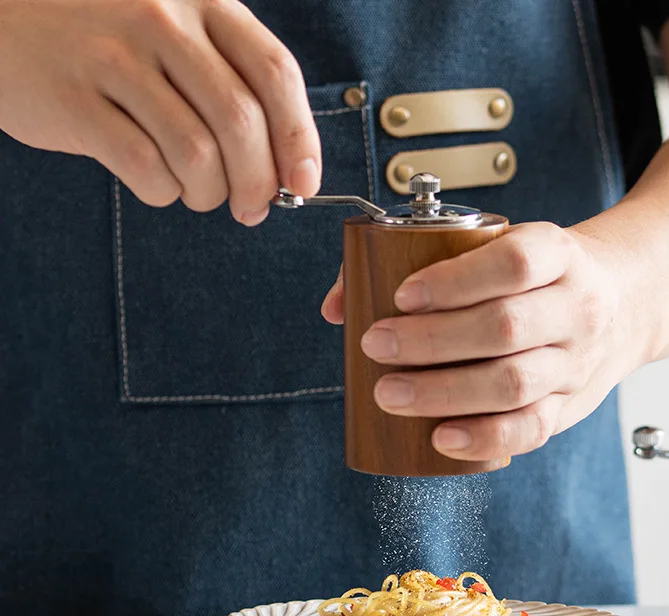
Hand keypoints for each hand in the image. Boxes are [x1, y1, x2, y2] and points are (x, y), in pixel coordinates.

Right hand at [0, 0, 319, 224]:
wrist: (6, 14)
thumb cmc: (111, 35)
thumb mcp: (179, 31)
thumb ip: (231, 83)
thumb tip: (286, 170)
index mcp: (203, 0)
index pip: (275, 73)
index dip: (300, 139)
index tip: (304, 184)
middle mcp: (161, 18)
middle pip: (241, 123)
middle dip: (259, 184)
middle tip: (252, 208)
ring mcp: (112, 56)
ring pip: (197, 154)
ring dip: (210, 193)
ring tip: (200, 191)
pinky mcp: (73, 99)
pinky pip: (145, 169)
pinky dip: (164, 192)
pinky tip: (159, 184)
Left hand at [323, 222, 648, 460]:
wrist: (622, 303)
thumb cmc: (539, 277)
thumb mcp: (503, 247)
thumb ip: (422, 263)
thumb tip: (340, 304)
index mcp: (558, 255)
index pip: (514, 263)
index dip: (454, 280)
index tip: (402, 294)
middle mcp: (575, 309)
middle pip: (505, 327)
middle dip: (431, 341)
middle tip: (375, 345)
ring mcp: (574, 363)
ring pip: (513, 383)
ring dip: (444, 393)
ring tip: (389, 393)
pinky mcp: (567, 407)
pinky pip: (531, 430)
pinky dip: (483, 437)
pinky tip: (440, 438)